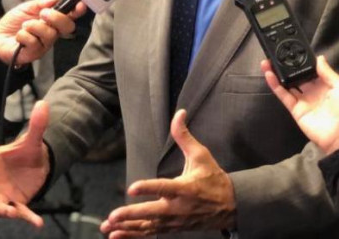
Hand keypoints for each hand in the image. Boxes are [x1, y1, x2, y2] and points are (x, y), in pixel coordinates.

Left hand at [0, 0, 85, 65]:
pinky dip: (23, 35)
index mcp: (52, 21)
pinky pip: (34, 42)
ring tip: (25, 25)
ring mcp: (44, 45)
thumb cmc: (14, 23)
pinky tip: (19, 36)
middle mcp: (52, 34)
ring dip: (35, 26)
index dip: (77, 11)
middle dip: (56, 17)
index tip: (80, 5)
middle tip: (43, 13)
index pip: (70, 17)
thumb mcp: (26, 8)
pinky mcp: (34, 54)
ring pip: (50, 34)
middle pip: (67, 27)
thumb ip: (41, 3)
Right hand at [0, 100, 51, 224]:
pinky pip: (21, 212)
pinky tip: (38, 223)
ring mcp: (4, 193)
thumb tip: (43, 104)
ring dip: (3, 210)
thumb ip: (37, 125)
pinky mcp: (17, 203)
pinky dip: (28, 218)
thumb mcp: (33, 139)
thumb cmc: (26, 151)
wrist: (38, 163)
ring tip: (13, 212)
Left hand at [100, 109, 235, 237]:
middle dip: (132, 215)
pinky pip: (151, 234)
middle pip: (152, 213)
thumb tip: (179, 113)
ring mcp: (175, 221)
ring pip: (149, 227)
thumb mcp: (201, 155)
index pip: (165, 188)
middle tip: (113, 216)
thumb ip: (184, 136)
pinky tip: (117, 236)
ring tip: (108, 227)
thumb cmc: (214, 178)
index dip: (149, 188)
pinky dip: (134, 235)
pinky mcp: (172, 228)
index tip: (132, 188)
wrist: (231, 206)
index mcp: (186, 188)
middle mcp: (179, 207)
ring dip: (127, 228)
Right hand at [262, 56, 338, 154]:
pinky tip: (269, 75)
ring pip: (287, 84)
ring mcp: (303, 101)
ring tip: (267, 62)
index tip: (293, 50)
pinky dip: (275, 86)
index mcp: (325, 85)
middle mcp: (313, 91)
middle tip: (276, 54)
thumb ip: (328, 72)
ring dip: (277, 73)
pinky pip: (284, 96)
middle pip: (297, 76)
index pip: (311, 70)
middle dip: (287, 66)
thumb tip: (319, 58)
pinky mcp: (296, 110)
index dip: (302, 61)